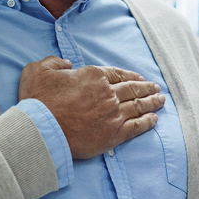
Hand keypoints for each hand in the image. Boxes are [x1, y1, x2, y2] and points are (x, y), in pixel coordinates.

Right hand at [19, 56, 164, 159]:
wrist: (40, 131)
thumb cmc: (37, 101)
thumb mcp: (37, 70)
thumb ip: (55, 62)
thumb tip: (67, 64)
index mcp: (93, 76)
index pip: (117, 74)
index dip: (130, 76)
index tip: (139, 78)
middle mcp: (107, 93)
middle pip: (133, 89)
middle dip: (146, 88)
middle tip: (156, 88)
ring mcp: (113, 115)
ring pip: (138, 106)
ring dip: (151, 103)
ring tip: (161, 101)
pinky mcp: (113, 135)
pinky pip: (136, 126)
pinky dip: (147, 122)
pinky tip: (154, 120)